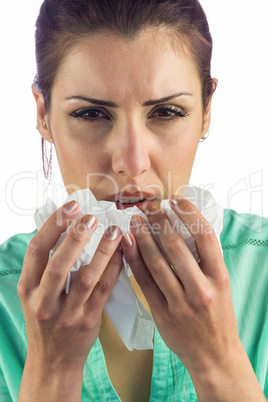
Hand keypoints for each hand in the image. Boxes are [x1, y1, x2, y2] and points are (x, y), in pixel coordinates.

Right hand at [18, 200, 122, 399]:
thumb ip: (46, 267)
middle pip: (59, 263)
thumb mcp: (35, 294)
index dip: (53, 225)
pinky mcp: (87, 321)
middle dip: (76, 236)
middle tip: (92, 217)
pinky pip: (104, 290)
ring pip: (85, 277)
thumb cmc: (46, 320)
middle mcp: (43, 301)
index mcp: (27, 289)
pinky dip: (114, 269)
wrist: (53, 360)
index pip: (36, 250)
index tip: (70, 207)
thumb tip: (69, 229)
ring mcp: (66, 314)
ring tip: (114, 231)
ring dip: (101, 251)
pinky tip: (122, 253)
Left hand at [121, 196, 264, 400]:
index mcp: (219, 278)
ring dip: (143, 238)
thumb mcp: (220, 285)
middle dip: (160, 222)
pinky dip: (135, 260)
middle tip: (149, 206)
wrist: (214, 355)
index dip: (190, 214)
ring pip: (157, 263)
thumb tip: (184, 227)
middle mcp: (201, 289)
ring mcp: (180, 303)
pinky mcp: (162, 313)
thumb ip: (205, 260)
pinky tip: (128, 245)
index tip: (176, 200)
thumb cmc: (218, 316)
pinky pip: (145, 282)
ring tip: (135, 219)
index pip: (206, 238)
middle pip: (177, 247)